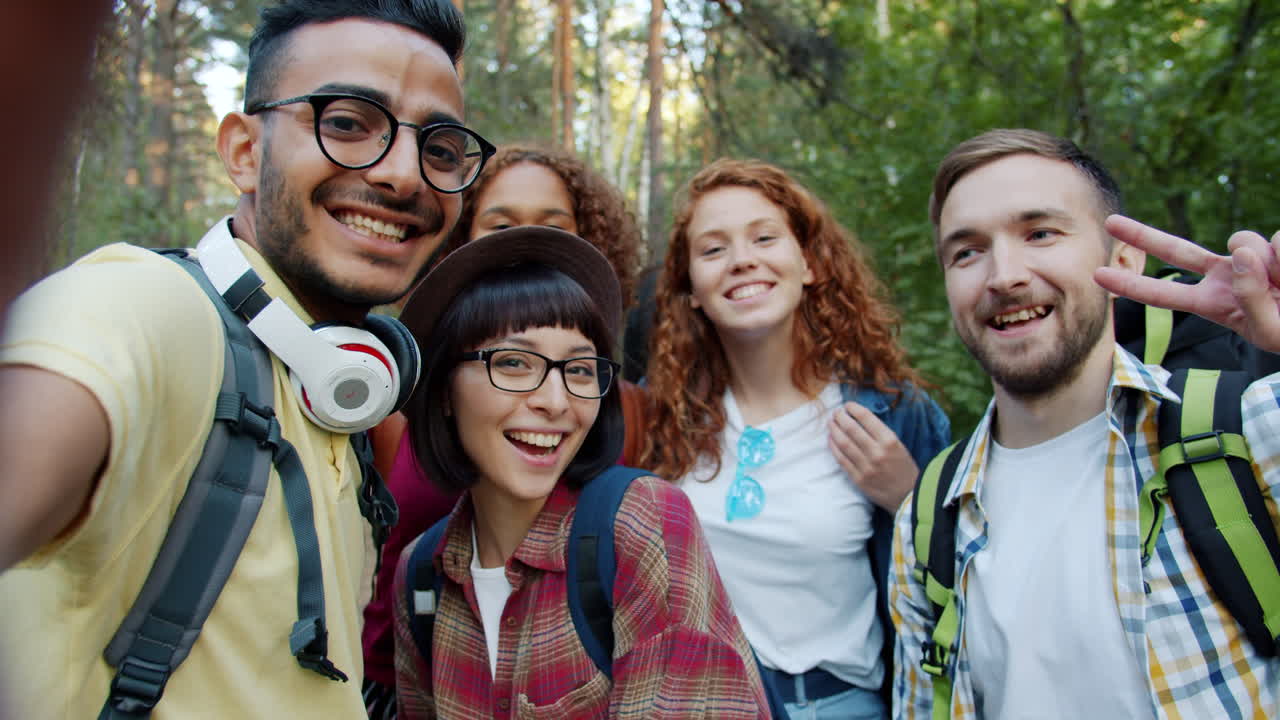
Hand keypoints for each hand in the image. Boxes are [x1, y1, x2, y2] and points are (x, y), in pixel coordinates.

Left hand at [829, 401, 918, 511]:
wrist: (908, 496)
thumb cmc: (904, 468)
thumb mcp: (899, 446)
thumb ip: (880, 433)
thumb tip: (859, 418)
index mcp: (890, 441)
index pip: (867, 418)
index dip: (854, 409)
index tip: (847, 405)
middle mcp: (877, 453)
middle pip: (852, 429)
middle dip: (840, 417)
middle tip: (836, 412)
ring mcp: (866, 467)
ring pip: (843, 443)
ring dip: (834, 430)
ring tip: (830, 423)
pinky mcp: (858, 479)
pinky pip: (841, 460)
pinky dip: (833, 447)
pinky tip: (830, 439)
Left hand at [1095, 214, 1279, 352]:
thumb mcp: (1270, 330)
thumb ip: (1251, 297)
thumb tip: (1241, 252)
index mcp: (1215, 303)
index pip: (1166, 294)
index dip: (1133, 286)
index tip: (1095, 276)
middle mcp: (1226, 275)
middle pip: (1177, 250)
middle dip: (1143, 235)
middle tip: (1110, 221)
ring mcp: (1252, 258)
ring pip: (1244, 242)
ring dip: (1270, 265)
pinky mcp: (1276, 245)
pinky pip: (1278, 241)